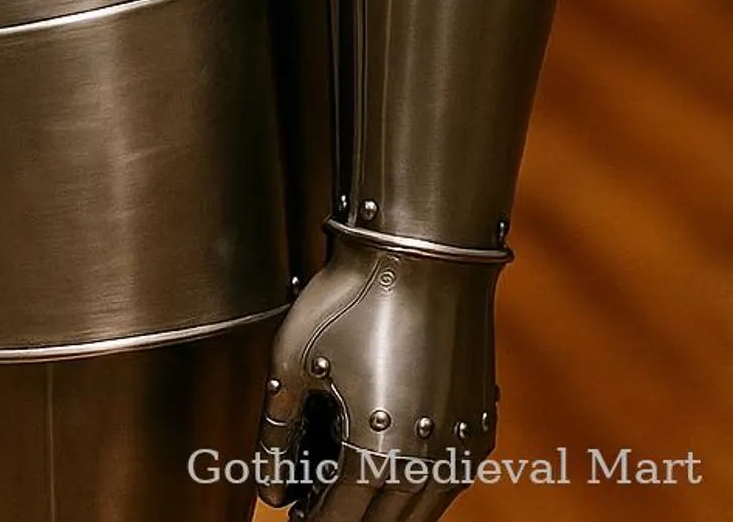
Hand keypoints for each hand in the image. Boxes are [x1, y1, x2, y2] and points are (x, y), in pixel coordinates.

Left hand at [255, 235, 501, 517]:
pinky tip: (391, 462)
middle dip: (344, 515)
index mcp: (374, 456)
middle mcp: (425, 466)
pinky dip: (416, 485)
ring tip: (349, 485)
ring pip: (419, 511)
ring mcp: (458, 449)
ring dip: (383, 507)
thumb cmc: (352, 300)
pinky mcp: (479, 428)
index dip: (312, 518)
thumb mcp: (291, 360)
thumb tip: (271, 488)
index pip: (339, 519)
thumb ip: (276, 433)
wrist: (424, 255)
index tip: (295, 510)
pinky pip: (446, 481)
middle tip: (315, 498)